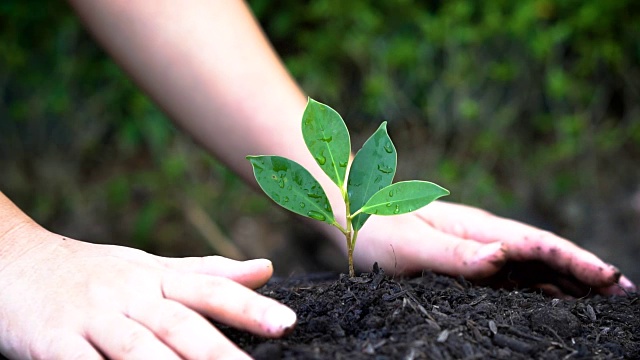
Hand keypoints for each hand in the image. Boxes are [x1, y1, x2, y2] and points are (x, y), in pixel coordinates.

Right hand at [0, 225, 295, 359]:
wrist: (15, 260)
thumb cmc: (94, 270)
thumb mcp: (151, 267)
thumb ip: (207, 273)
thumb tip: (265, 269)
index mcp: (157, 278)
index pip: (210, 290)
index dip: (249, 306)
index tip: (287, 324)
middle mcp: (129, 296)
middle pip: (180, 325)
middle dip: (218, 352)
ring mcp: (90, 318)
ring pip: (136, 350)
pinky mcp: (52, 342)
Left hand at [352, 201, 635, 297]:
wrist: (350, 211)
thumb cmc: (375, 226)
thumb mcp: (411, 244)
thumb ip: (454, 253)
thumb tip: (502, 259)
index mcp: (476, 229)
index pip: (537, 246)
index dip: (575, 262)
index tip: (611, 278)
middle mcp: (482, 237)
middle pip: (543, 257)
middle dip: (584, 273)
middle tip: (625, 294)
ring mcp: (474, 249)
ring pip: (531, 268)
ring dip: (566, 283)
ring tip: (602, 300)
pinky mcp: (463, 262)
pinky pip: (508, 278)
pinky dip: (536, 289)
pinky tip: (550, 302)